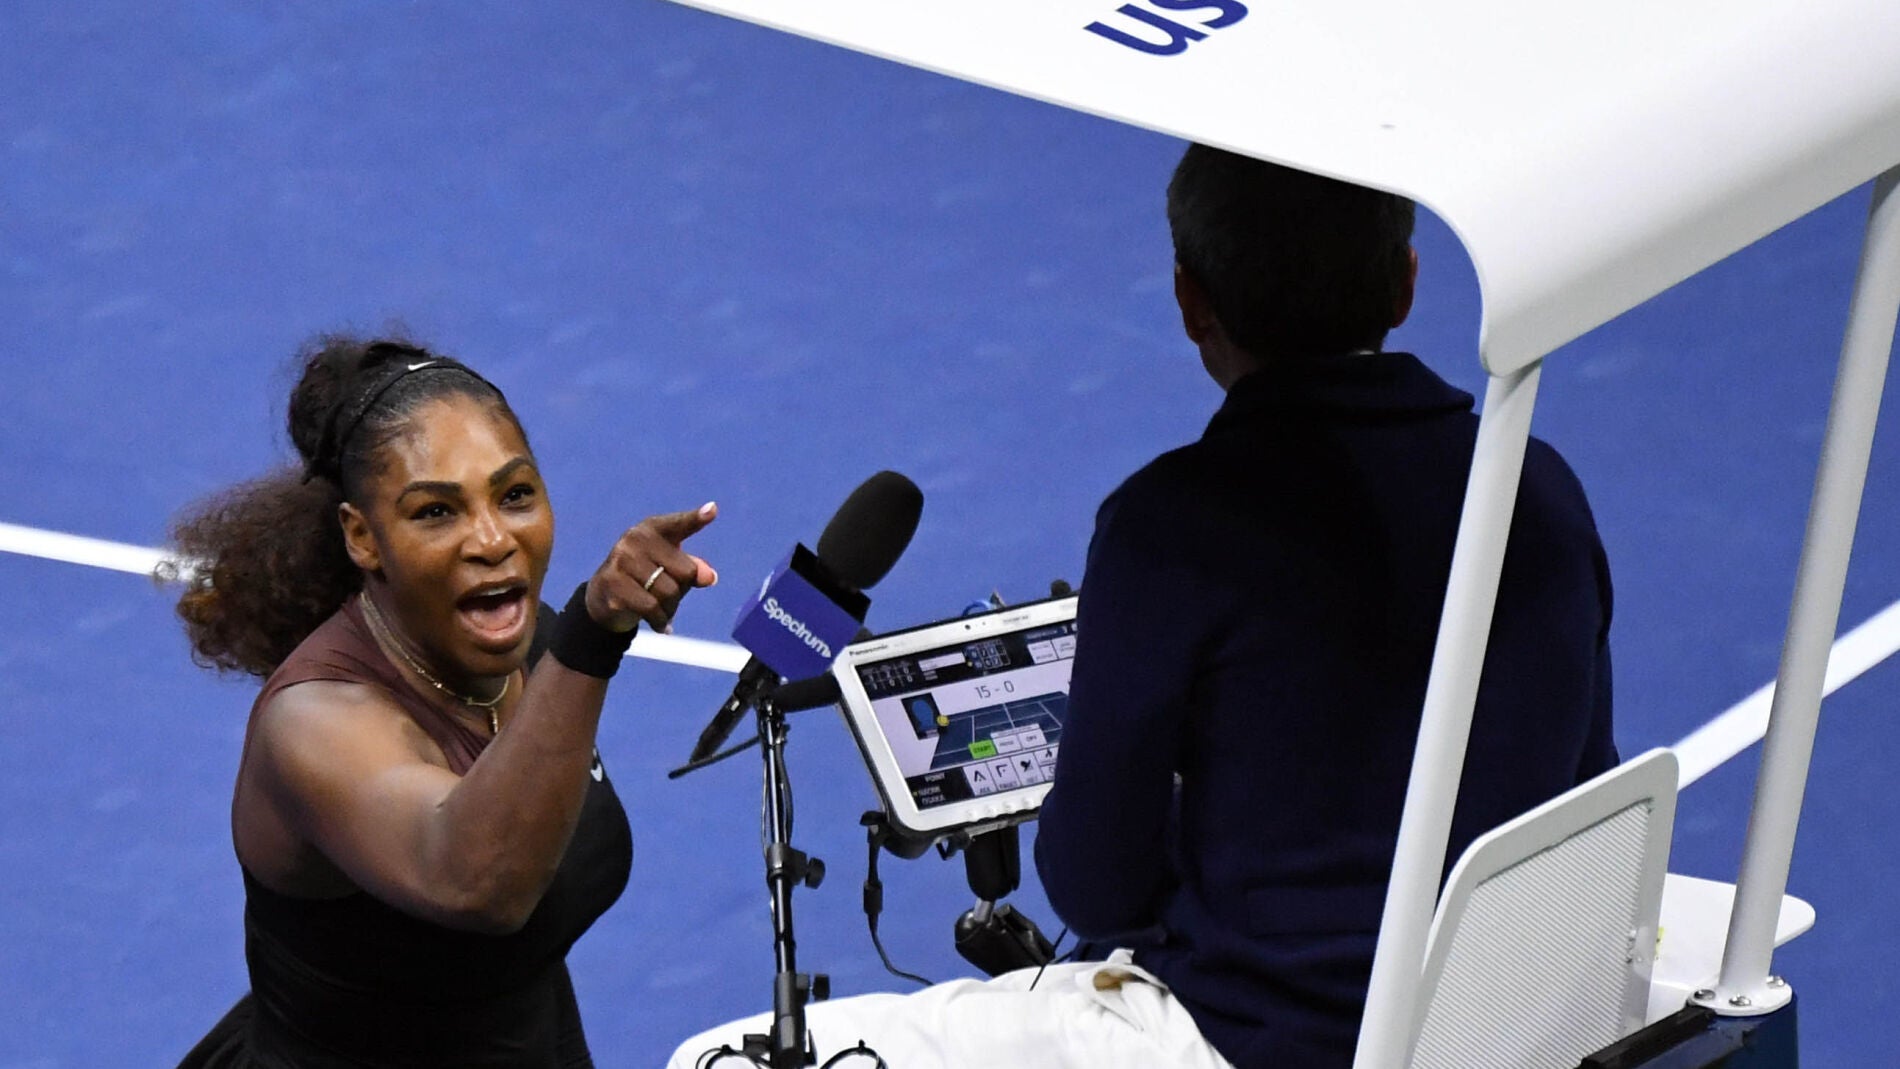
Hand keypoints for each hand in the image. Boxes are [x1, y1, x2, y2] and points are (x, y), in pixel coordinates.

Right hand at [586, 502, 718, 633]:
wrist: (604, 597)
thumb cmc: (646, 578)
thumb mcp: (671, 569)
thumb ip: (693, 568)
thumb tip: (709, 577)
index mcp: (653, 529)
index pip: (679, 524)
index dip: (696, 518)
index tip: (712, 510)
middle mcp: (635, 539)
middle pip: (685, 572)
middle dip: (683, 592)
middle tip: (670, 597)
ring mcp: (622, 560)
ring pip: (668, 593)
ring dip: (670, 609)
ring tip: (661, 610)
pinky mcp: (613, 584)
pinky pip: (652, 609)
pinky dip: (661, 621)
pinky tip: (660, 625)